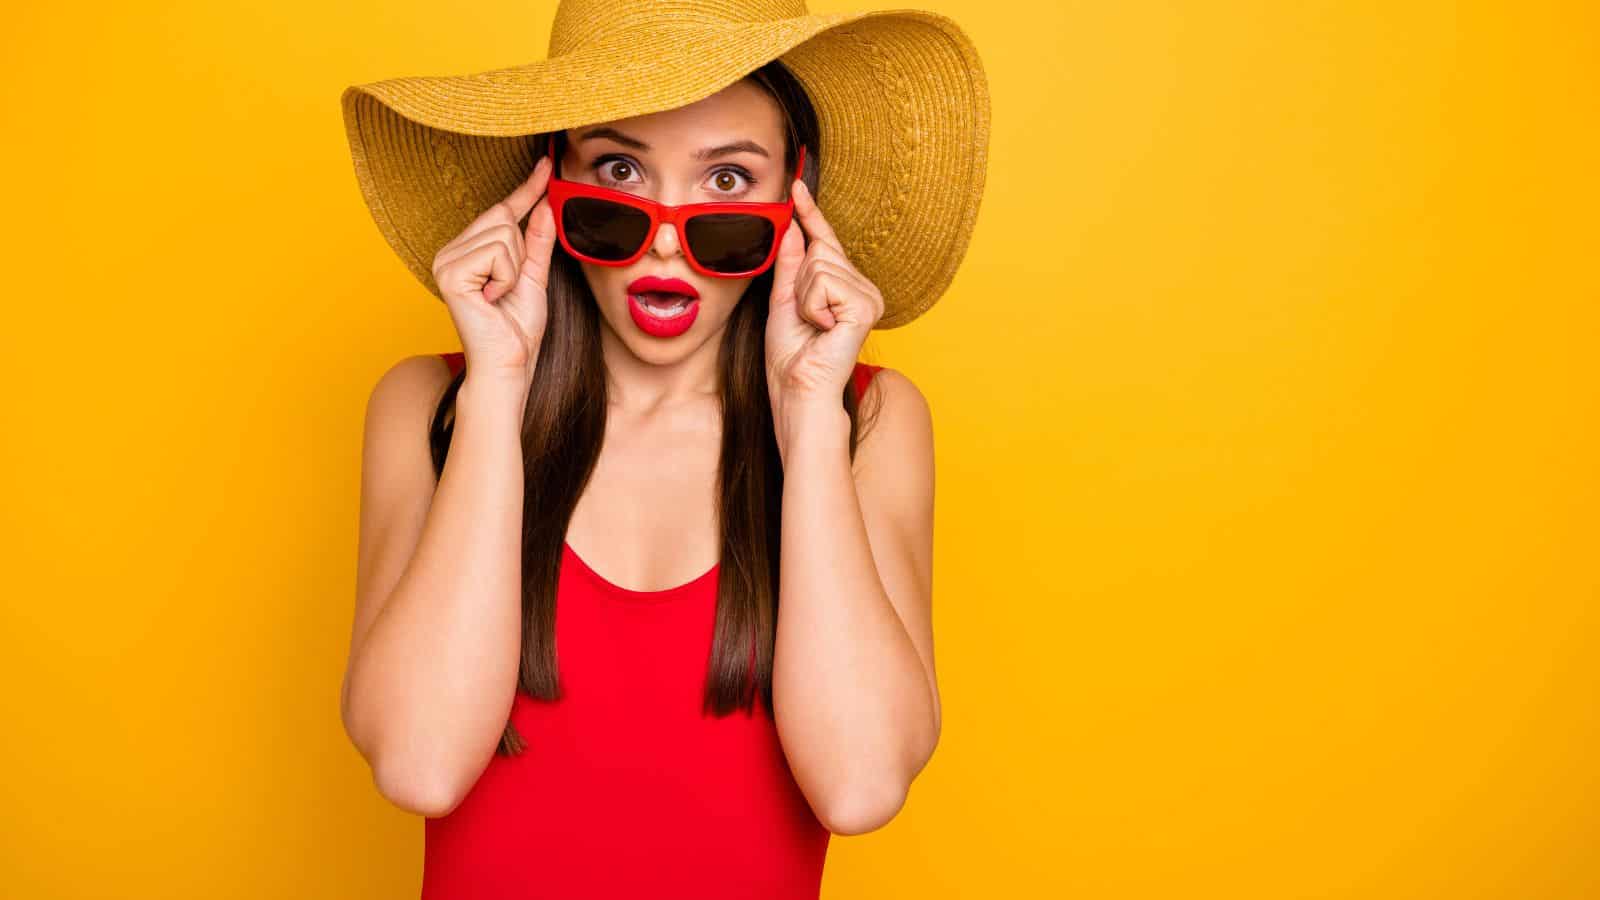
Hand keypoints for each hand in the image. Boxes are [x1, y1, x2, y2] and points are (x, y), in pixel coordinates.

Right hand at [431, 154, 557, 388]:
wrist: (509, 363)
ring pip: (504, 234)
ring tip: (499, 296)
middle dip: (520, 251)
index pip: (502, 210)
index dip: (527, 188)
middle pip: (504, 217)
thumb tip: (544, 201)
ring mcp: (446, 260)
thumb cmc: (517, 328)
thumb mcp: (534, 276)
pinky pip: (496, 252)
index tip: (547, 163)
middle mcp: (451, 250)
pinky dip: (505, 277)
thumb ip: (537, 241)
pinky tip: (491, 299)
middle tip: (509, 286)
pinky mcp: (449, 273)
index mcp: (467, 250)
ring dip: (514, 268)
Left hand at [764, 177, 884, 408]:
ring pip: (819, 263)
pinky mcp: (865, 305)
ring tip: (813, 325)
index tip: (798, 185)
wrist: (797, 388)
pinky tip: (823, 328)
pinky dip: (812, 305)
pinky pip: (824, 281)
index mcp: (846, 287)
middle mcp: (863, 288)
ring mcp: (868, 295)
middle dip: (799, 282)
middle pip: (819, 250)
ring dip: (803, 297)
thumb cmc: (791, 355)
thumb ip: (791, 264)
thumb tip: (794, 227)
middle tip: (804, 317)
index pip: (825, 242)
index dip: (811, 214)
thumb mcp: (783, 300)